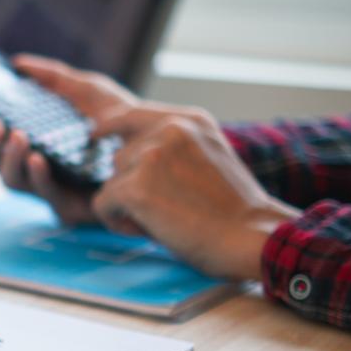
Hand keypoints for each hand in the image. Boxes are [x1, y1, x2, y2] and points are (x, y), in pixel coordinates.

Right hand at [0, 54, 139, 224]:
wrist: (162, 144)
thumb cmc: (123, 121)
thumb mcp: (86, 89)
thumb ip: (52, 76)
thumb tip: (18, 63)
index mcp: (34, 144)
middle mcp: (37, 170)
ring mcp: (53, 190)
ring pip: (13, 183)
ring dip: (9, 159)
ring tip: (19, 136)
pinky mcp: (74, 208)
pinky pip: (46, 198)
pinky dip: (39, 177)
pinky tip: (40, 159)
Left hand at [90, 111, 299, 278]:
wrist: (253, 238)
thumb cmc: (233, 210)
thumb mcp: (207, 156)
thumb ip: (172, 146)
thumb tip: (121, 149)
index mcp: (190, 120)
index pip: (132, 113)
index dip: (110, 125)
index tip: (96, 134)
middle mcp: (170, 130)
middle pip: (120, 156)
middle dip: (134, 185)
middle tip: (171, 208)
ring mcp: (150, 156)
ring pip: (112, 181)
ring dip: (129, 205)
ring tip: (167, 219)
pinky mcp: (135, 187)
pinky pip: (102, 204)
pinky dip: (118, 223)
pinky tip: (150, 231)